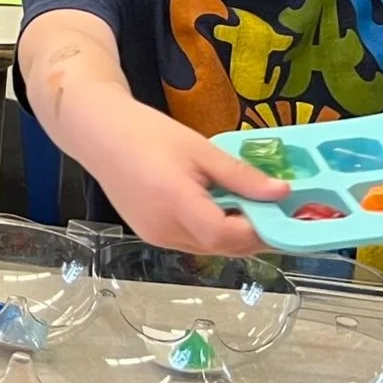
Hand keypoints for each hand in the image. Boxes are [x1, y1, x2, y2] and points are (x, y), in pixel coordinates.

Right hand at [85, 106, 286, 255]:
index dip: (261, 230)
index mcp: (177, 205)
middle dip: (253, 234)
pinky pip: (191, 242)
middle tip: (275, 211)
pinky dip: (211, 232)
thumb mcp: (201, 150)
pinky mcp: (150, 234)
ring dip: (233, 234)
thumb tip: (281, 193)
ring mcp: (155, 236)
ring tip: (247, 207)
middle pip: (222, 247)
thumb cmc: (147, 134)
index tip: (284, 214)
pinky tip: (218, 209)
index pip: (229, 236)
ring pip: (208, 248)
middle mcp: (164, 230)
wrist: (98, 134)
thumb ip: (242, 176)